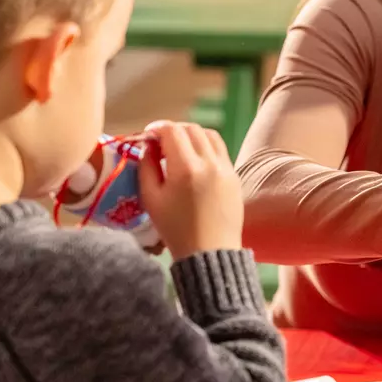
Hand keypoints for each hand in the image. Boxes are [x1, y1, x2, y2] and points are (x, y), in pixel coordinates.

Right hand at [138, 121, 242, 257]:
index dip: (157, 128)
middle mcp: (209, 163)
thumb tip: (149, 146)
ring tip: (179, 148)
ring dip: (192, 135)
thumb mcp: (151, 199)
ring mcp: (226, 169)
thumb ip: (146, 167)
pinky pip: (220, 151)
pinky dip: (206, 148)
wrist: (210, 253)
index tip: (148, 135)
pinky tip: (195, 162)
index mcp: (186, 168)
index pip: (172, 131)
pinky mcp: (235, 176)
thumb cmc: (175, 229)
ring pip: (210, 136)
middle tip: (161, 141)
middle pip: (191, 129)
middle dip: (173, 130)